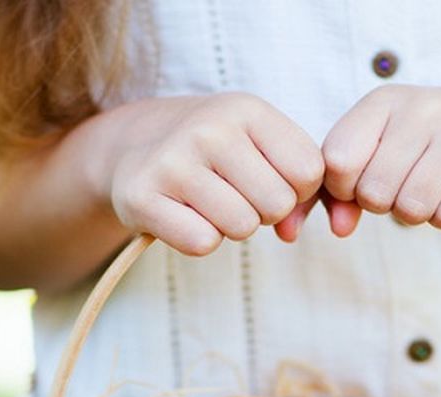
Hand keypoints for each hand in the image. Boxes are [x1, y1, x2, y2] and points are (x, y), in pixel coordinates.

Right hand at [106, 93, 325, 255]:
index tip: (268, 180)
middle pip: (278, 204)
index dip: (296, 190)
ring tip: (208, 204)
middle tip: (235, 195)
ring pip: (242, 226)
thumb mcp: (258, 143)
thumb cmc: (213, 154)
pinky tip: (182, 215)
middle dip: (263, 212)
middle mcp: (209, 128)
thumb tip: (292, 232)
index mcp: (246, 109)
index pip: (309, 171)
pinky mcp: (142, 197)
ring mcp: (173, 161)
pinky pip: (203, 243)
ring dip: (231, 227)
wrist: (132, 147)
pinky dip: (198, 240)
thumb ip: (297, 183)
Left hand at [315, 86, 440, 232]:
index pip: (338, 160)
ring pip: (413, 207)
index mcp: (384, 100)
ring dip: (415, 214)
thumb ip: (340, 191)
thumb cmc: (419, 147)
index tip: (361, 182)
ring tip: (427, 191)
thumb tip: (339, 228)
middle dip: (382, 204)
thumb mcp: (374, 152)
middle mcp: (425, 107)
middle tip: (402, 187)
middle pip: (375, 191)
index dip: (343, 188)